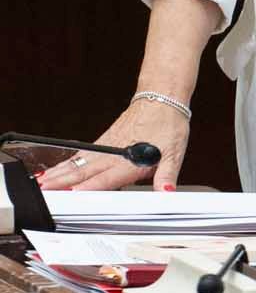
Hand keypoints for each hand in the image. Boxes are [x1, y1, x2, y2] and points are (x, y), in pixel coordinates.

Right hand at [36, 99, 190, 191]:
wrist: (162, 100)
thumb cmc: (169, 126)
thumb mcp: (176, 153)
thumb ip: (167, 175)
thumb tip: (166, 191)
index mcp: (131, 159)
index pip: (108, 176)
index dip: (91, 185)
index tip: (75, 193)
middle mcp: (114, 154)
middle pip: (85, 170)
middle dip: (64, 181)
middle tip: (45, 190)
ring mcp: (105, 147)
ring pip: (78, 163)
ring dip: (59, 173)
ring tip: (42, 182)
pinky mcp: (102, 142)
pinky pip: (80, 156)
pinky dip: (64, 164)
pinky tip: (53, 171)